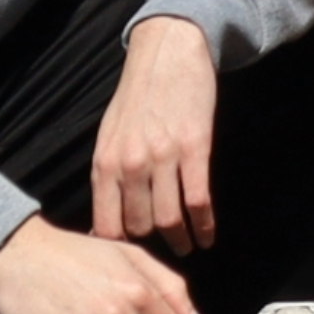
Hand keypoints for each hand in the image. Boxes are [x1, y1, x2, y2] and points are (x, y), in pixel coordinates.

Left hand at [89, 16, 219, 249]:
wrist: (166, 53)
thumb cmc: (137, 95)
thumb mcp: (109, 136)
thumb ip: (109, 175)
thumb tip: (109, 219)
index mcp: (104, 164)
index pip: (106, 224)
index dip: (118, 249)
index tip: (130, 260)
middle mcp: (129, 165)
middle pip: (140, 227)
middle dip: (152, 247)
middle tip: (164, 257)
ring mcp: (162, 158)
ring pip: (170, 219)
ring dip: (182, 241)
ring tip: (189, 248)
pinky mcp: (195, 148)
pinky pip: (199, 200)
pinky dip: (205, 224)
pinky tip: (208, 234)